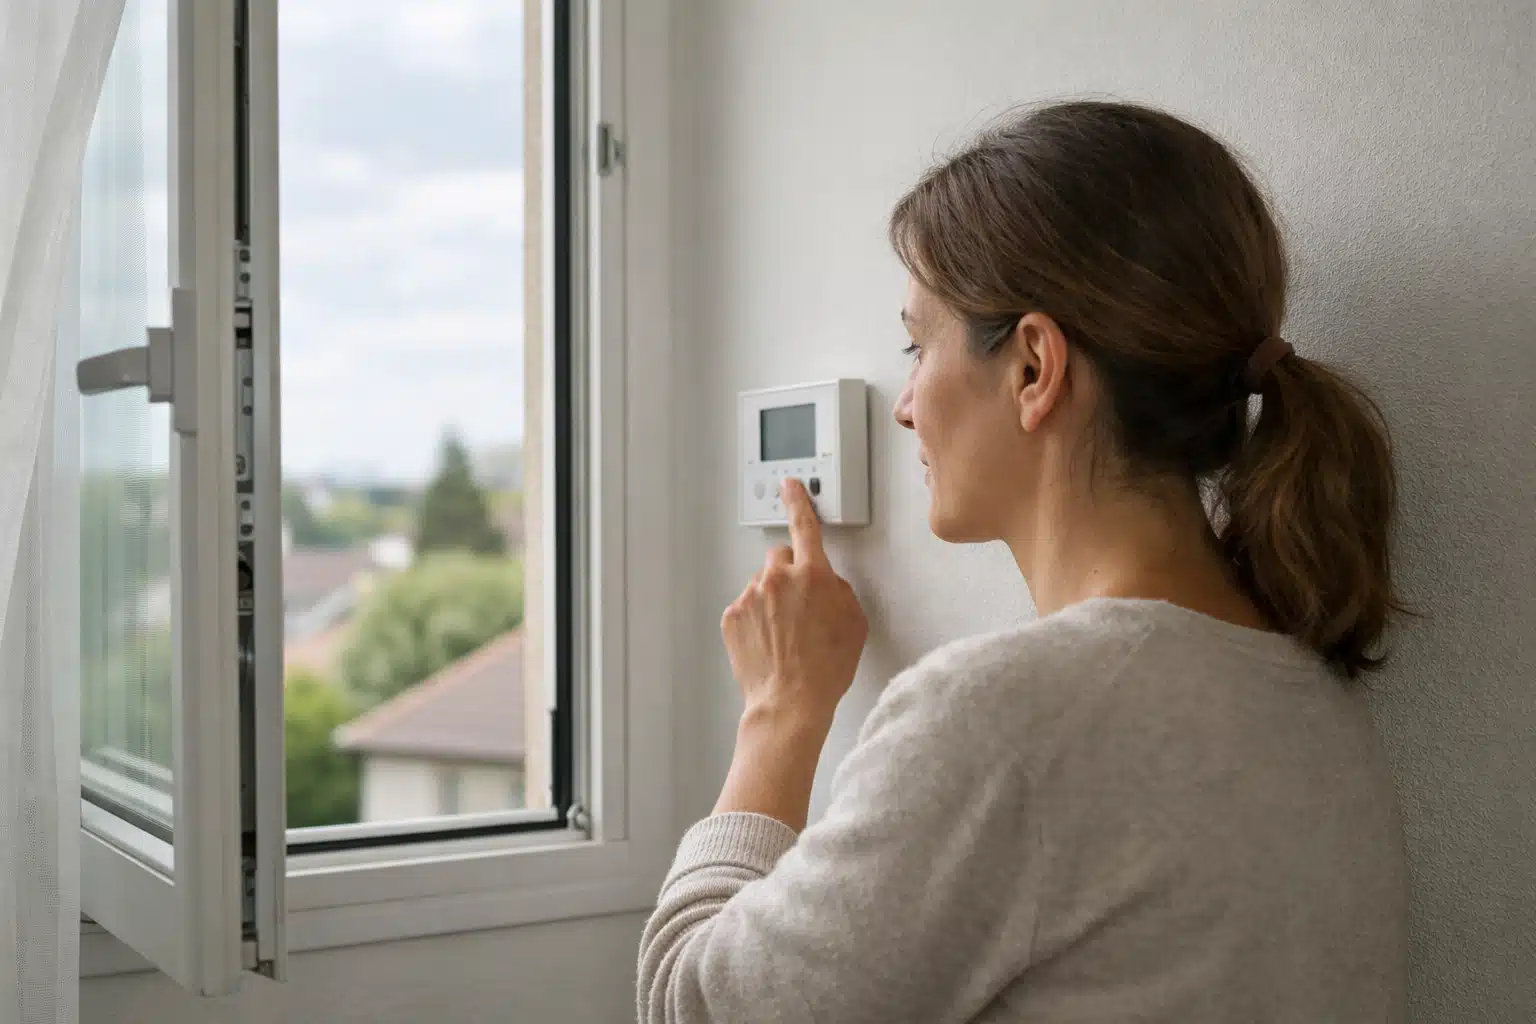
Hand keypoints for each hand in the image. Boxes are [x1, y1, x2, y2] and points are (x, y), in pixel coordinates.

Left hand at [721, 478, 867, 728]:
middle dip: (790, 575)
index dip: (799, 502)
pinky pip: (746, 606)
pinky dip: (756, 618)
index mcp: (813, 575)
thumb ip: (840, 591)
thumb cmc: (825, 669)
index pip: (805, 526)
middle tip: (800, 606)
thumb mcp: (855, 624)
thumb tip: (827, 584)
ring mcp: (751, 596)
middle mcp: (778, 579)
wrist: (790, 702)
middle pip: (781, 559)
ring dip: (772, 599)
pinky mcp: (732, 615)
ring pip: (762, 584)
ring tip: (785, 634)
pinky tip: (770, 642)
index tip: (790, 486)